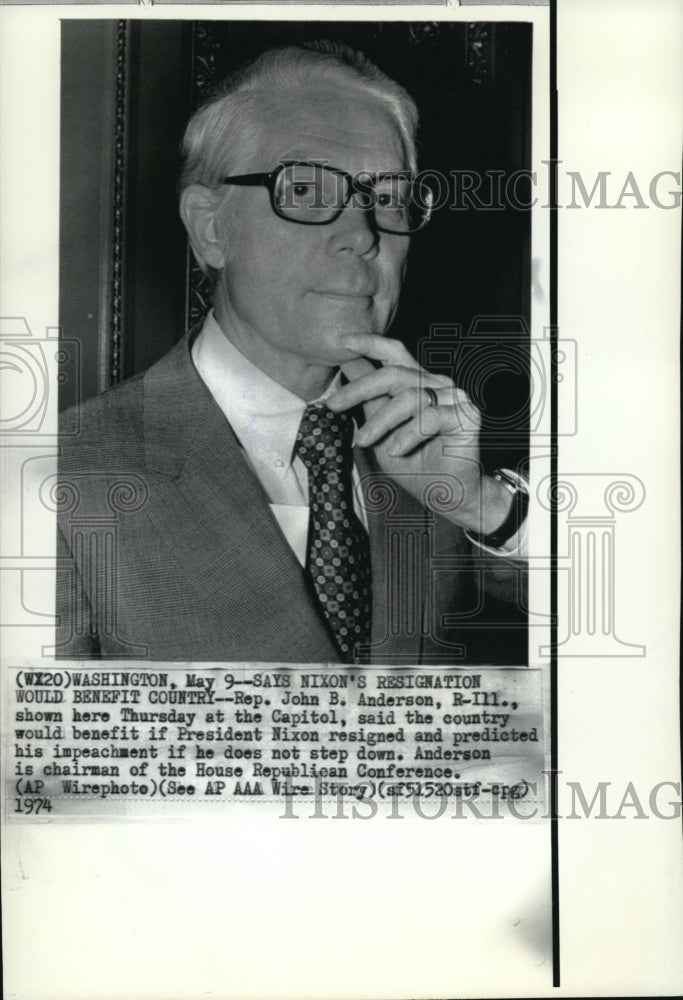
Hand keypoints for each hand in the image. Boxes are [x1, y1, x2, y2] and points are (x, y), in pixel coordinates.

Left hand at [326, 333, 512, 534]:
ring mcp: (454, 398)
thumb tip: (347, 367)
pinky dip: (407, 435)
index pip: (395, 354)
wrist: (447, 495)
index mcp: (418, 383)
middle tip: (334, 405)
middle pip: (394, 374)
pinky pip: (430, 419)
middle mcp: (437, 385)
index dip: (370, 343)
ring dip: (380, 422)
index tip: (342, 342)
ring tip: (363, 442)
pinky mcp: (466, 416)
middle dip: (359, 389)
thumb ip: (369, 401)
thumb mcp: (381, 432)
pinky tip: (396, 450)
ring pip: (408, 398)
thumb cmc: (416, 464)